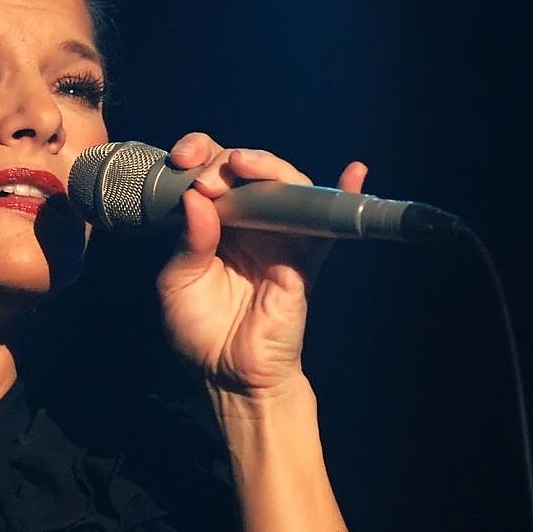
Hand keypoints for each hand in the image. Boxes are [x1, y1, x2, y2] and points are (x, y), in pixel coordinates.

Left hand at [155, 132, 366, 398]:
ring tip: (245, 165)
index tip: (181, 159)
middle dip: (226, 160)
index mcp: (211, 224)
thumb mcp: (178, 284)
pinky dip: (345, 194)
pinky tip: (354, 173)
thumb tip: (196, 198)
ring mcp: (279, 236)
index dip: (198, 155)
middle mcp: (246, 223)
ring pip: (284, 186)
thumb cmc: (201, 333)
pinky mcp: (305, 256)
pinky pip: (327, 222)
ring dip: (267, 167)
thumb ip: (187, 242)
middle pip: (247, 170)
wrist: (232, 376)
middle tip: (209, 176)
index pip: (209, 174)